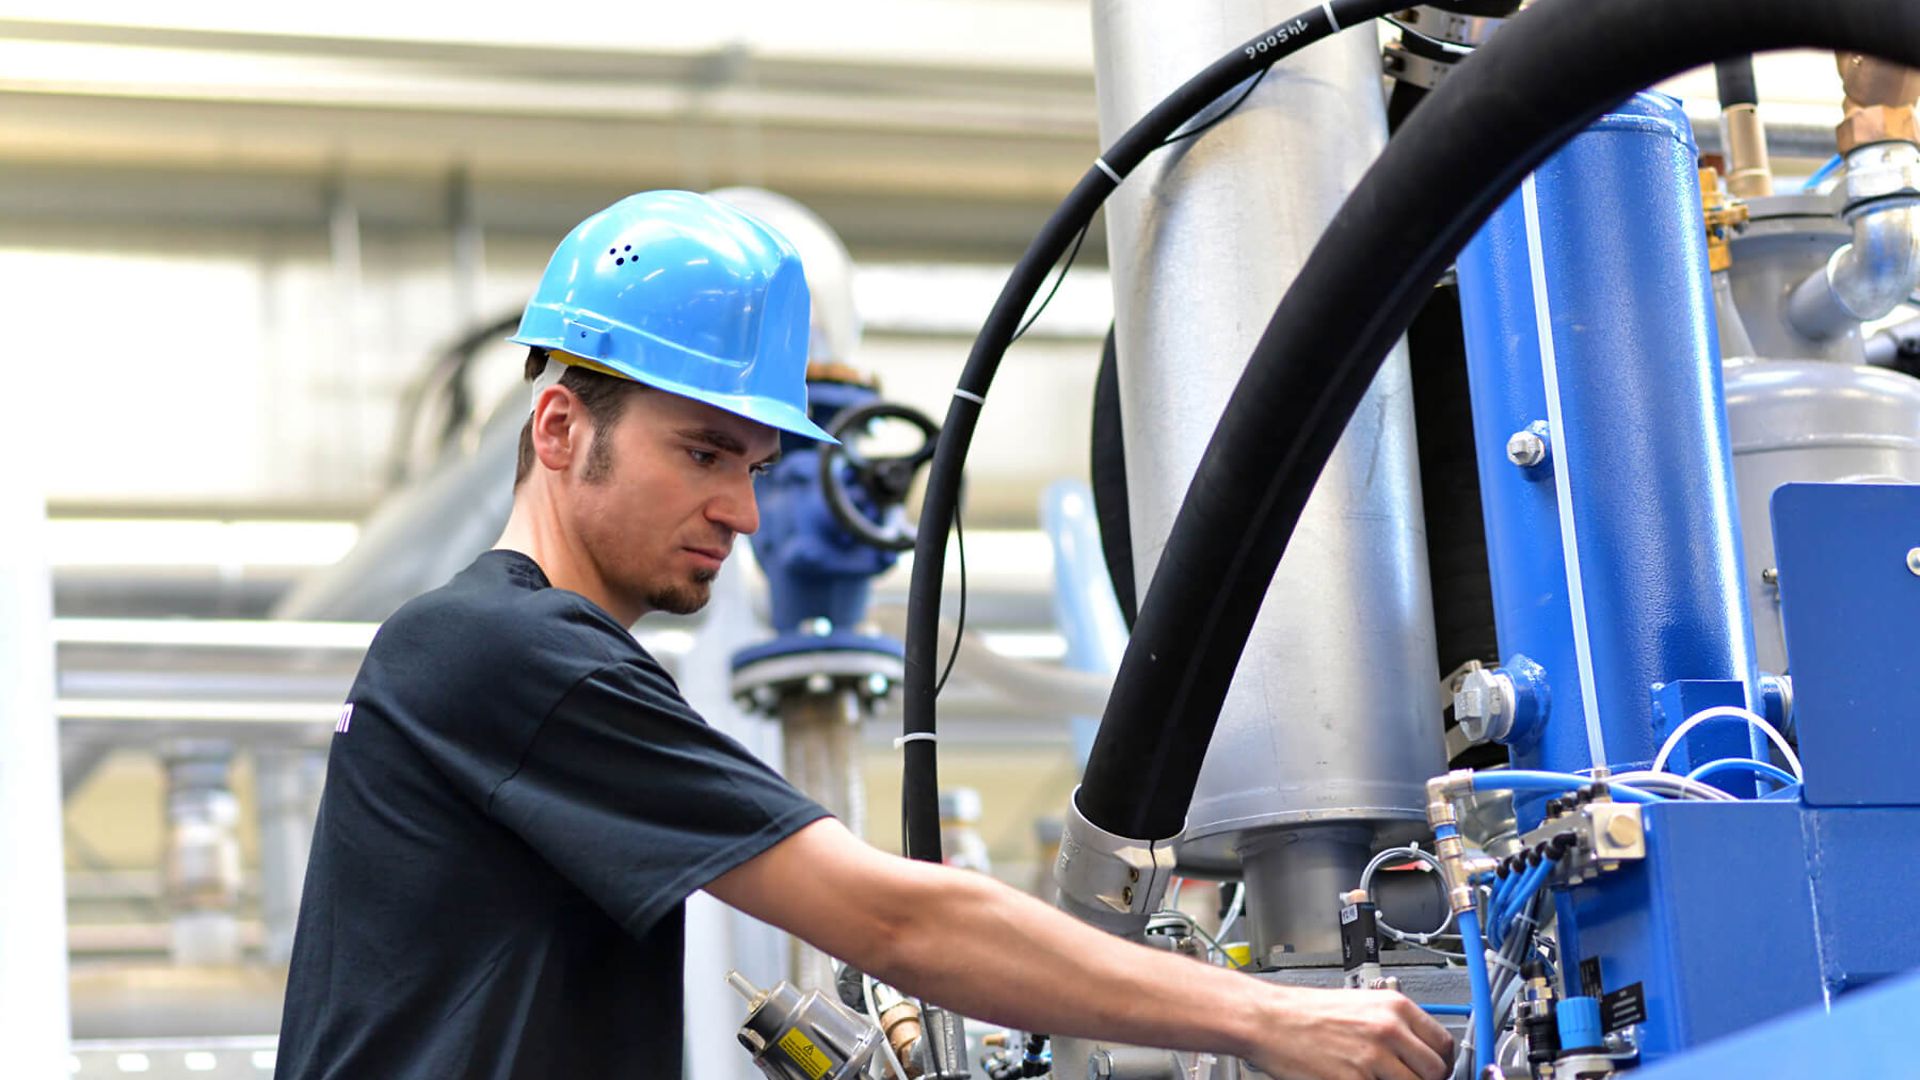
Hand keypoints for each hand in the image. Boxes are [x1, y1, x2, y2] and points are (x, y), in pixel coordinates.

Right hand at [1241, 986, 1454, 1079]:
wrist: (1268, 1019)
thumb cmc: (1306, 1012)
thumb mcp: (1360, 1004)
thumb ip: (1393, 1025)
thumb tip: (1418, 1050)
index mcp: (1394, 1007)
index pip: (1444, 1044)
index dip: (1443, 1063)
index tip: (1435, 1071)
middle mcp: (1388, 1030)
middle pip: (1436, 1071)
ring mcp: (1371, 1059)